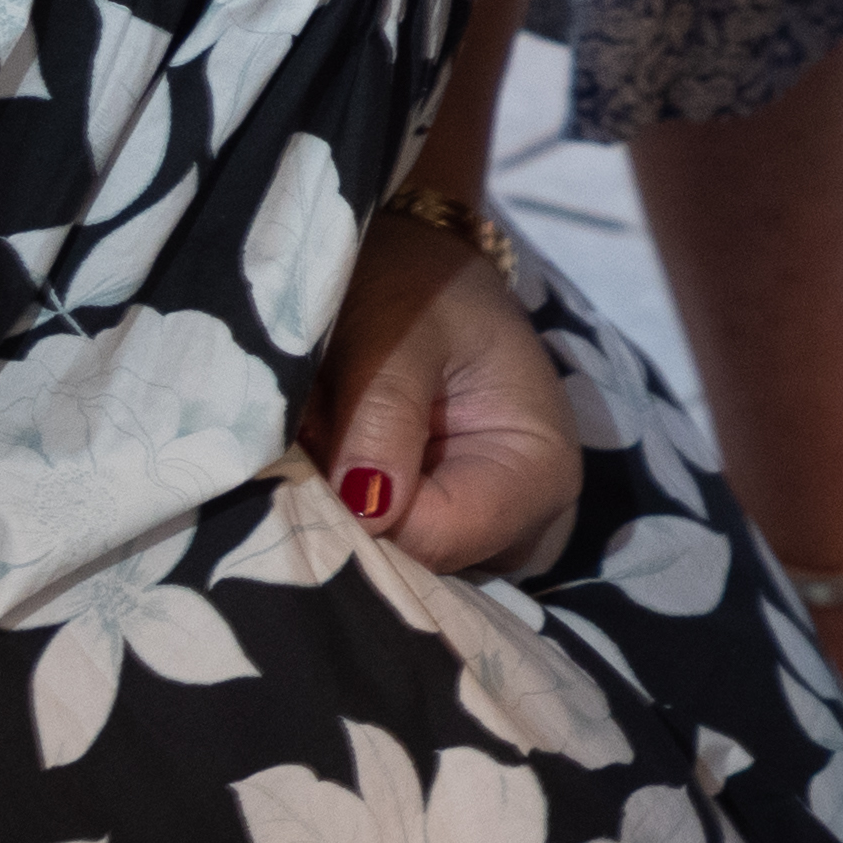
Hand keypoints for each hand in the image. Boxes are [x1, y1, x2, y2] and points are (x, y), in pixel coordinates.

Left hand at [303, 214, 581, 578]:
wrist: (411, 268)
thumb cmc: (416, 286)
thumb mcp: (397, 331)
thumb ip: (383, 416)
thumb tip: (366, 511)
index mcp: (538, 469)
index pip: (437, 540)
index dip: (359, 517)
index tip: (305, 461)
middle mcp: (522, 521)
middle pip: (420, 574)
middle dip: (347, 525)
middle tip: (306, 445)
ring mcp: (480, 532)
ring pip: (395, 573)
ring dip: (337, 523)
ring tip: (315, 446)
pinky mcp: (439, 529)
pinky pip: (385, 556)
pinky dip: (340, 522)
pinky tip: (322, 469)